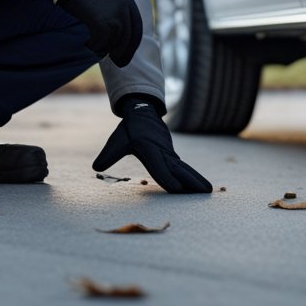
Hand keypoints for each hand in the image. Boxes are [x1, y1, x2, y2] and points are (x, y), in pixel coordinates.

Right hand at [38, 0, 141, 66]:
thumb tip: (108, 8)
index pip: (136, 25)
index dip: (132, 40)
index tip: (126, 50)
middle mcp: (124, 7)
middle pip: (129, 37)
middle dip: (124, 52)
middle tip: (119, 62)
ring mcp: (114, 16)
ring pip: (114, 42)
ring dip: (106, 49)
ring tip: (97, 52)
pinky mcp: (101, 24)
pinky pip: (100, 43)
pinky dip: (94, 47)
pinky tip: (87, 47)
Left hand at [92, 97, 211, 193]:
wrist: (143, 113)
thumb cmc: (129, 130)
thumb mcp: (116, 141)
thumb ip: (108, 155)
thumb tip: (96, 168)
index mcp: (149, 148)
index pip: (159, 166)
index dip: (167, 178)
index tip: (178, 190)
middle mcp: (162, 152)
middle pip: (178, 169)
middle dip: (191, 180)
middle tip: (205, 192)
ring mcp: (169, 154)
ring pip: (183, 169)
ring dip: (196, 179)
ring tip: (209, 191)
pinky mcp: (171, 156)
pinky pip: (183, 168)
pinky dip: (192, 176)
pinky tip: (199, 186)